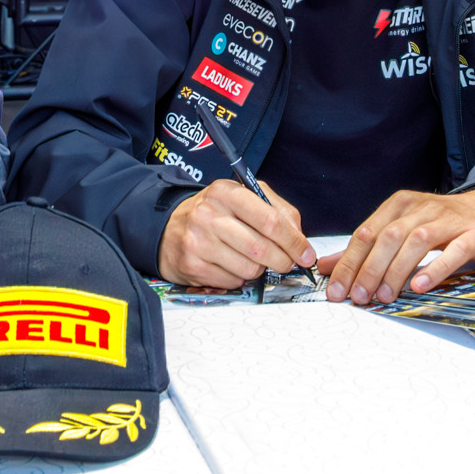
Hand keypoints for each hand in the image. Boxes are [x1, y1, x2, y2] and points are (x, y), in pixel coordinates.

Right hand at [158, 180, 313, 288]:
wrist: (169, 228)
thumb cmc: (214, 212)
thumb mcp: (243, 197)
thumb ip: (277, 210)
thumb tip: (300, 237)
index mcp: (226, 192)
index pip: (270, 220)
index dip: (294, 241)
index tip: (306, 254)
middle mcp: (209, 214)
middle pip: (261, 248)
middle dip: (283, 260)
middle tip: (287, 262)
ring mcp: (198, 241)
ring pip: (249, 268)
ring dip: (259, 269)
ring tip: (251, 258)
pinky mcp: (193, 266)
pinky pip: (233, 281)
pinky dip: (240, 277)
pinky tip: (231, 264)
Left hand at [317, 188, 474, 304]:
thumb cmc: (441, 224)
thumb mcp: (402, 229)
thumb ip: (366, 249)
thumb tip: (325, 266)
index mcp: (399, 205)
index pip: (366, 232)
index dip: (348, 262)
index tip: (336, 290)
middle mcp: (421, 208)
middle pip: (388, 237)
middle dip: (369, 269)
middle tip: (358, 297)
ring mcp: (448, 220)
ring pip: (416, 241)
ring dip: (396, 270)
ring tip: (384, 296)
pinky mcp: (473, 234)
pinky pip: (453, 251)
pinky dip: (434, 268)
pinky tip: (419, 285)